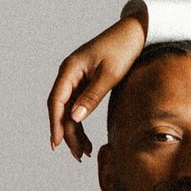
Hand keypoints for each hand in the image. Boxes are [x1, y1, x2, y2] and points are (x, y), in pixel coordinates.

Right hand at [47, 12, 146, 159]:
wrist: (135, 34)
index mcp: (70, 69)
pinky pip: (78, 105)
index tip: (57, 143)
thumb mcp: (110, 75)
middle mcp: (69, 74)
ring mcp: (76, 78)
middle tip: (78, 156)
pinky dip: (80, 122)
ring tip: (83, 152)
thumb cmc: (123, 50)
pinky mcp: (86, 82)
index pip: (56, 101)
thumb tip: (75, 118)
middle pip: (61, 108)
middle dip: (66, 133)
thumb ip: (92, 96)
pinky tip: (86, 137)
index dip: (55, 124)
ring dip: (74, 131)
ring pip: (69, 109)